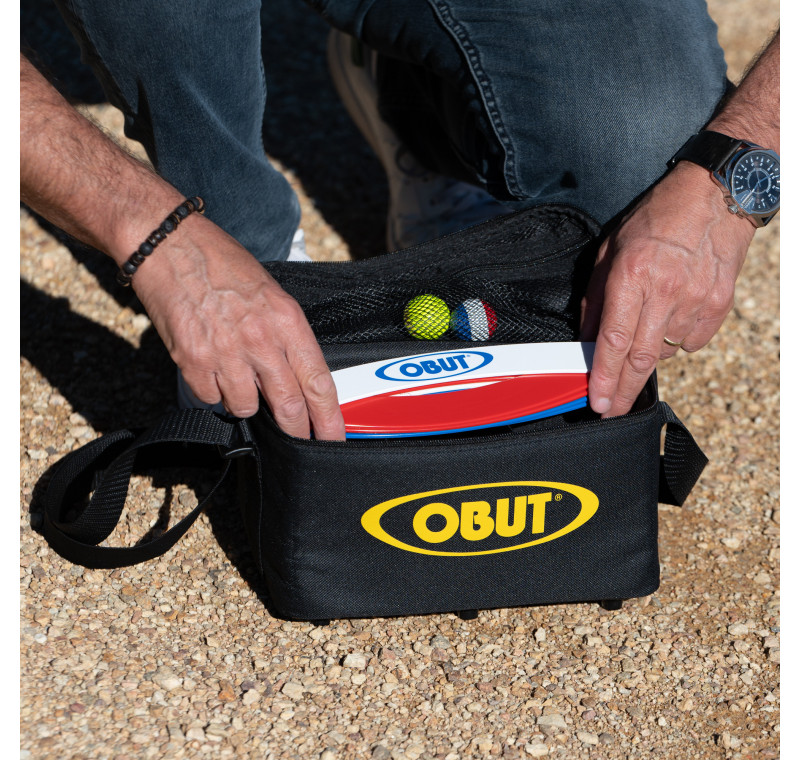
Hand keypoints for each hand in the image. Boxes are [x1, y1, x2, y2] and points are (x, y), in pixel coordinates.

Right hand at [133, 214, 345, 438]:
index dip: (329, 417)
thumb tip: (297, 377)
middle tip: (300, 444)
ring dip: (246, 403)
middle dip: (296, 432)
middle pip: (288, 406)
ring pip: (246, 407)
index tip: (334, 438)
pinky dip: (212, 391)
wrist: (169, 245)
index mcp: (287, 320)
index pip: (318, 381)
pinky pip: (210, 398)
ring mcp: (224, 353)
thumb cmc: (222, 265)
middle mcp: (259, 340)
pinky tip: (210, 366)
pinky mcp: (191, 361)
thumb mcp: (272, 295)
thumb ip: (287, 336)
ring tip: (239, 377)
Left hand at [580, 162, 754, 417]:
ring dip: (647, 354)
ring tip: (645, 326)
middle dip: (623, 391)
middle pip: (641, 359)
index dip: (604, 377)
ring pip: (665, 352)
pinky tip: (670, 316)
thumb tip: (587, 340)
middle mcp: (665, 291)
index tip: (597, 402)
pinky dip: (675, 341)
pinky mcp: (719, 305)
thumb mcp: (609, 250)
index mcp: (632, 275)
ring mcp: (696, 300)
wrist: (714, 197)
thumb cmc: (654, 220)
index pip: (614, 340)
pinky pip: (690, 342)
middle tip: (611, 411)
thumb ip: (595, 298)